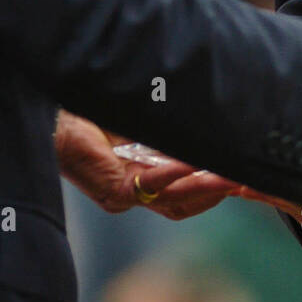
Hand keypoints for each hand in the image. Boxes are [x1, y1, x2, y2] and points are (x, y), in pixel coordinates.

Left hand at [53, 110, 237, 217]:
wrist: (52, 115)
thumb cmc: (92, 110)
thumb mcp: (141, 114)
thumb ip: (170, 117)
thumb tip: (209, 100)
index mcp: (148, 175)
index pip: (193, 189)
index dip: (221, 182)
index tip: (248, 168)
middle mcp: (139, 192)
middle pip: (190, 201)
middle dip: (221, 188)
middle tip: (249, 173)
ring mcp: (127, 195)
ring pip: (176, 199)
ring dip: (205, 185)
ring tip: (229, 172)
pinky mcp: (112, 190)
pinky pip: (150, 185)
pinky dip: (173, 173)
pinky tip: (192, 161)